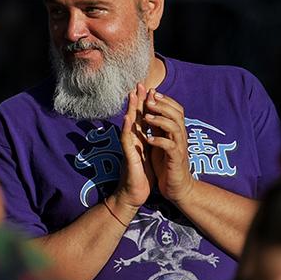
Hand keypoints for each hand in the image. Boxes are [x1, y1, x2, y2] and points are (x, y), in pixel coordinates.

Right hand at [111, 85, 152, 213]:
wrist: (134, 195)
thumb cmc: (142, 177)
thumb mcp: (149, 155)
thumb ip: (149, 142)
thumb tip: (154, 132)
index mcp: (141, 140)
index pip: (144, 118)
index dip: (146, 104)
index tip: (149, 89)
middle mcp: (134, 141)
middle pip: (136, 117)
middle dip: (138, 101)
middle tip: (139, 84)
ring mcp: (129, 147)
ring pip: (129, 125)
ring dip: (131, 110)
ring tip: (132, 95)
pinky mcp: (128, 156)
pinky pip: (126, 141)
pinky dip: (126, 129)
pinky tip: (127, 118)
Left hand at [139, 89, 193, 201]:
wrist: (177, 188)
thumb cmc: (167, 165)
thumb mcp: (160, 142)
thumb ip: (157, 127)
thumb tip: (150, 109)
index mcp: (176, 132)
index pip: (175, 109)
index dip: (164, 99)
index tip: (151, 91)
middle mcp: (180, 137)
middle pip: (177, 114)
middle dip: (162, 105)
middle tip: (148, 99)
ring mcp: (179, 148)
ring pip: (175, 128)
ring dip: (160, 120)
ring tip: (147, 118)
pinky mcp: (176, 160)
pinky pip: (170, 147)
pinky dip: (160, 141)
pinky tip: (149, 139)